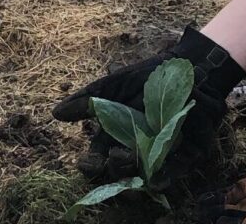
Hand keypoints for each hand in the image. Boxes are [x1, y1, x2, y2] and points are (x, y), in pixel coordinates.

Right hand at [52, 27, 244, 183]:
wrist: (188, 67)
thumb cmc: (148, 76)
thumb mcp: (115, 84)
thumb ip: (88, 99)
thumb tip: (56, 113)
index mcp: (116, 136)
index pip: (97, 160)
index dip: (90, 166)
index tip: (86, 162)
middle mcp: (135, 150)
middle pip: (118, 173)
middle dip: (113, 170)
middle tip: (115, 156)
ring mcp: (159, 155)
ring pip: (143, 178)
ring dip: (135, 175)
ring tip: (133, 160)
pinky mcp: (184, 156)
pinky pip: (174, 173)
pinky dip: (166, 177)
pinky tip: (159, 178)